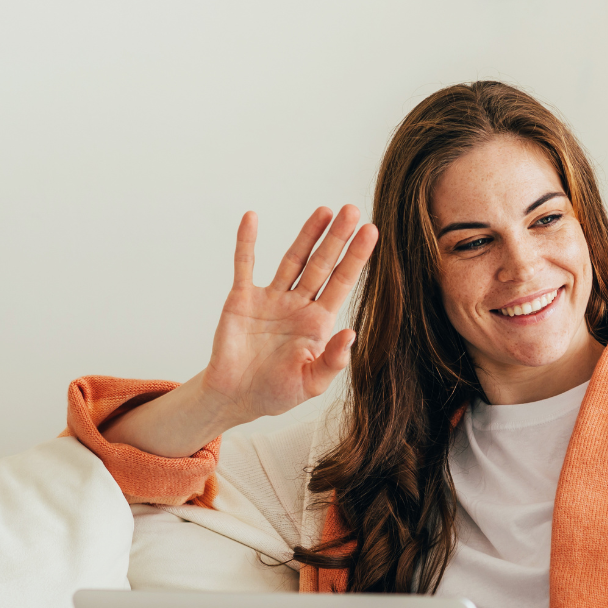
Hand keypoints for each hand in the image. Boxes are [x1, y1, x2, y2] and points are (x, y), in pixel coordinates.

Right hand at [203, 207, 376, 423]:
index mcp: (319, 323)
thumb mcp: (311, 383)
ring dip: (307, 235)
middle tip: (352, 210)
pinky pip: (245, 265)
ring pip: (292, 260)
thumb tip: (352, 333)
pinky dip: (247, 242)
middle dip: (337, 238)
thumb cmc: (277, 392)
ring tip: (324, 210)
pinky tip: (252, 218)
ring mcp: (271, 299)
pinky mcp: (243, 299)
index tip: (371, 231)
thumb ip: (333, 360)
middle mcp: (299, 305)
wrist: (236, 397)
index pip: (342, 283)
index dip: (356, 258)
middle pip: (322, 264)